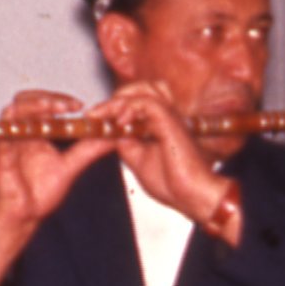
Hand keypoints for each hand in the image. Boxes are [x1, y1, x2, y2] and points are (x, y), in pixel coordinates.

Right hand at [0, 91, 118, 285]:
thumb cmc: (39, 193)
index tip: (80, 106)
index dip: (61, 99)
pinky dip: (15, 126)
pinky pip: (2, 134)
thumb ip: (89, 149)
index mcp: (36, 132)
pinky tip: (30, 126)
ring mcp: (9, 141)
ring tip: (54, 108)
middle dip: (49, 97)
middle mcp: (21, 132)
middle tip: (69, 106)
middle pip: (27, 99)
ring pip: (13, 110)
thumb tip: (111, 136)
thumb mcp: (71, 166)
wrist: (24, 216)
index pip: (44, 103)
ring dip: (34, 105)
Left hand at [95, 88, 237, 239]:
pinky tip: (121, 121)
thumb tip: (111, 132)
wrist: (191, 196)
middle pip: (139, 89)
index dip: (111, 106)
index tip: (93, 118)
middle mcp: (165, 117)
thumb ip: (126, 143)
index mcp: (159, 125)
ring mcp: (169, 117)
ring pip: (143, 89)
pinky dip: (129, 107)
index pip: (134, 102)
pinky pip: (147, 102)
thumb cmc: (173, 184)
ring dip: (120, 99)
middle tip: (95, 114)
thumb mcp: (138, 160)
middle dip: (113, 98)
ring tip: (106, 114)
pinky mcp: (169, 120)